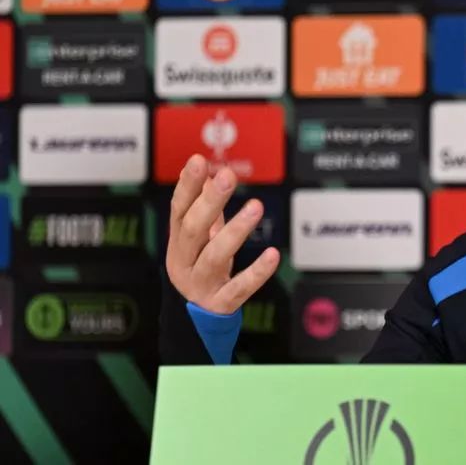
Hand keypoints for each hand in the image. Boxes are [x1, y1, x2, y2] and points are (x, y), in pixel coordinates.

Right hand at [164, 154, 279, 314]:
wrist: (195, 318)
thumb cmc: (201, 268)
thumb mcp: (200, 239)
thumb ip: (204, 208)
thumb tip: (209, 171)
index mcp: (178, 242)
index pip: (179, 209)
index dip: (187, 185)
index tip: (199, 160)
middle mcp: (184, 261)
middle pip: (193, 229)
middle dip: (209, 202)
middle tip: (226, 176)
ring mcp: (201, 283)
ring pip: (215, 256)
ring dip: (235, 230)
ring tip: (256, 207)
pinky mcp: (220, 303)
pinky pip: (239, 287)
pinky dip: (256, 272)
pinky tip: (273, 255)